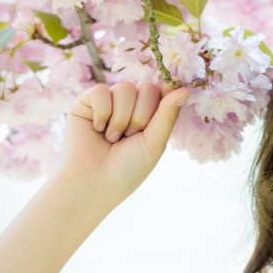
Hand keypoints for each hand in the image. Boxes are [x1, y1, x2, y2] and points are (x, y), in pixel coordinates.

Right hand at [56, 81, 189, 205]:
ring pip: (125, 89)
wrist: (94, 183)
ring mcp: (109, 101)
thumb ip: (167, 114)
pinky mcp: (87, 101)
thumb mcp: (154, 143)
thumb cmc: (127, 168)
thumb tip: (185, 89)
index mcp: (149, 114)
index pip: (164, 92)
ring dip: (121, 119)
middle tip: (129, 138)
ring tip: (112, 139)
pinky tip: (97, 129)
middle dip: (141, 117)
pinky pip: (101, 91)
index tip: (168, 99)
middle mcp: (130, 104)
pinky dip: (102, 113)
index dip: (166, 94)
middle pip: (147, 89)